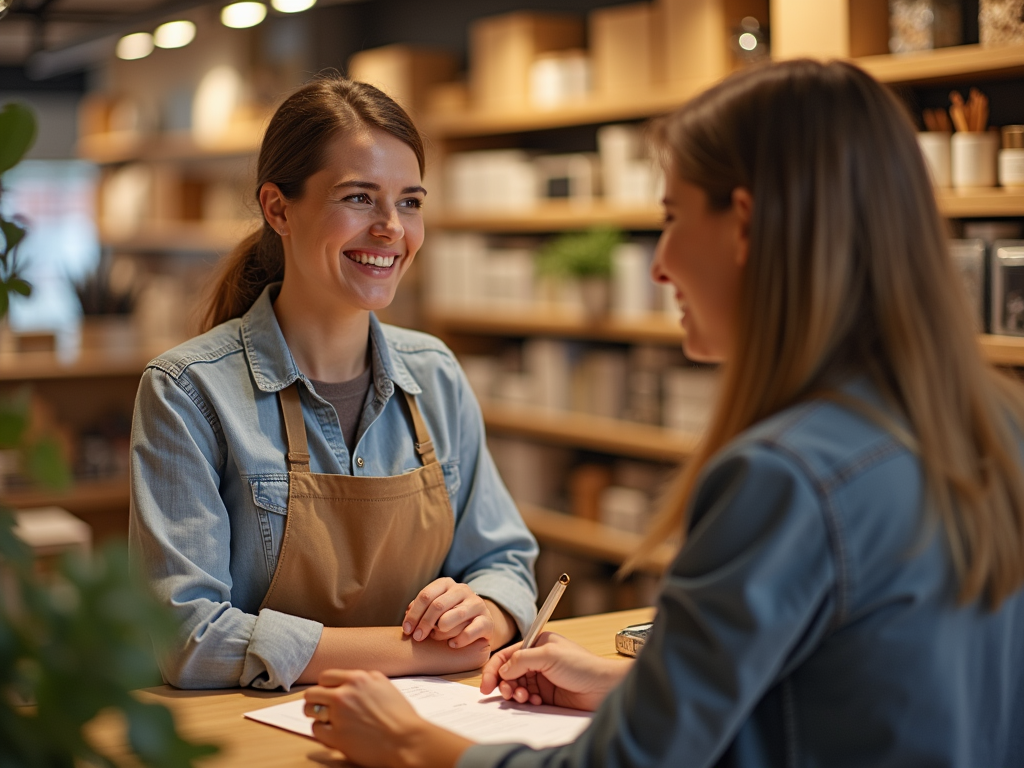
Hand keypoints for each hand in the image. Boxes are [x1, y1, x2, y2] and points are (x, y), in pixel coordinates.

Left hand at [304, 669, 470, 767]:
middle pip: (312, 692)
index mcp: (358, 679)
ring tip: (325, 720)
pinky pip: (316, 730)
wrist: (407, 739)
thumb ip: (366, 679)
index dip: (325, 686)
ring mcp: (338, 715)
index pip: (326, 676)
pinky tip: (332, 734)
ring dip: (315, 714)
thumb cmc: (401, 715)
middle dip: (315, 700)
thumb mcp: (385, 685)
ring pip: (310, 710)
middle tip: (321, 708)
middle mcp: (345, 694)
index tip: (328, 694)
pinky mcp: (336, 736)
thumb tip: (352, 681)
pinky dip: (322, 732)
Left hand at [403, 578, 500, 648]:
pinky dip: (459, 639)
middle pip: (438, 605)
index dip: (414, 614)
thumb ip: (420, 610)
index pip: (426, 595)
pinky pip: (471, 631)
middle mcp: (463, 590)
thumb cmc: (449, 616)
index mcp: (446, 584)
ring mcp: (477, 604)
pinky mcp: (488, 621)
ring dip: (441, 631)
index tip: (407, 630)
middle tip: (418, 638)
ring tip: (437, 637)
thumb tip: (407, 614)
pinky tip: (452, 644)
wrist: (477, 623)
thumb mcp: (434, 609)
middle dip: (425, 623)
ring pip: (455, 616)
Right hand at [480, 632, 631, 711]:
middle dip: (505, 684)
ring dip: (516, 693)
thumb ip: (521, 659)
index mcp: (537, 645)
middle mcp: (537, 661)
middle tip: (509, 693)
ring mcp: (542, 679)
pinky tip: (535, 702)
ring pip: (517, 687)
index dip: (494, 669)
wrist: (603, 687)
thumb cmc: (582, 665)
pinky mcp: (547, 696)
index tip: (486, 685)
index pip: (507, 655)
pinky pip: (527, 700)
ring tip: (524, 697)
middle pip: (509, 673)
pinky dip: (526, 702)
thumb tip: (503, 671)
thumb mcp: (549, 655)